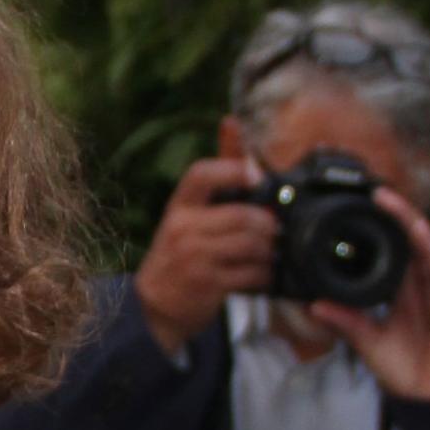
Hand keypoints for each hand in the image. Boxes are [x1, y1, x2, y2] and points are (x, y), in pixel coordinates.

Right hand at [133, 155, 276, 355]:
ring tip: (270, 252)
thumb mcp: (187, 214)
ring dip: (269, 249)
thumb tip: (232, 124)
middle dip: (267, 223)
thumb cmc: (178, 252)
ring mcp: (194, 258)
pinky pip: (251, 273)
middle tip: (275, 229)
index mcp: (179, 206)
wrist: (154, 304)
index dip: (231, 169)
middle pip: (240, 215)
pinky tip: (263, 273)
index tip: (256, 174)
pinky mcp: (208, 285)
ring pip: (250, 245)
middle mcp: (183, 229)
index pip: (200, 175)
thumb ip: (215, 176)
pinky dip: (265, 273)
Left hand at [308, 194, 429, 400]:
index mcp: (397, 289)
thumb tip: (314, 305)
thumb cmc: (403, 367)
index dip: (373, 227)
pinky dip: (428, 244)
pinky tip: (416, 226)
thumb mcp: (365, 340)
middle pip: (403, 238)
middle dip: (389, 212)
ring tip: (386, 197)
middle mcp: (418, 282)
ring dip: (405, 218)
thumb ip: (344, 322)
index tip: (354, 206)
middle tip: (367, 188)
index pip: (385, 249)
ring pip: (421, 243)